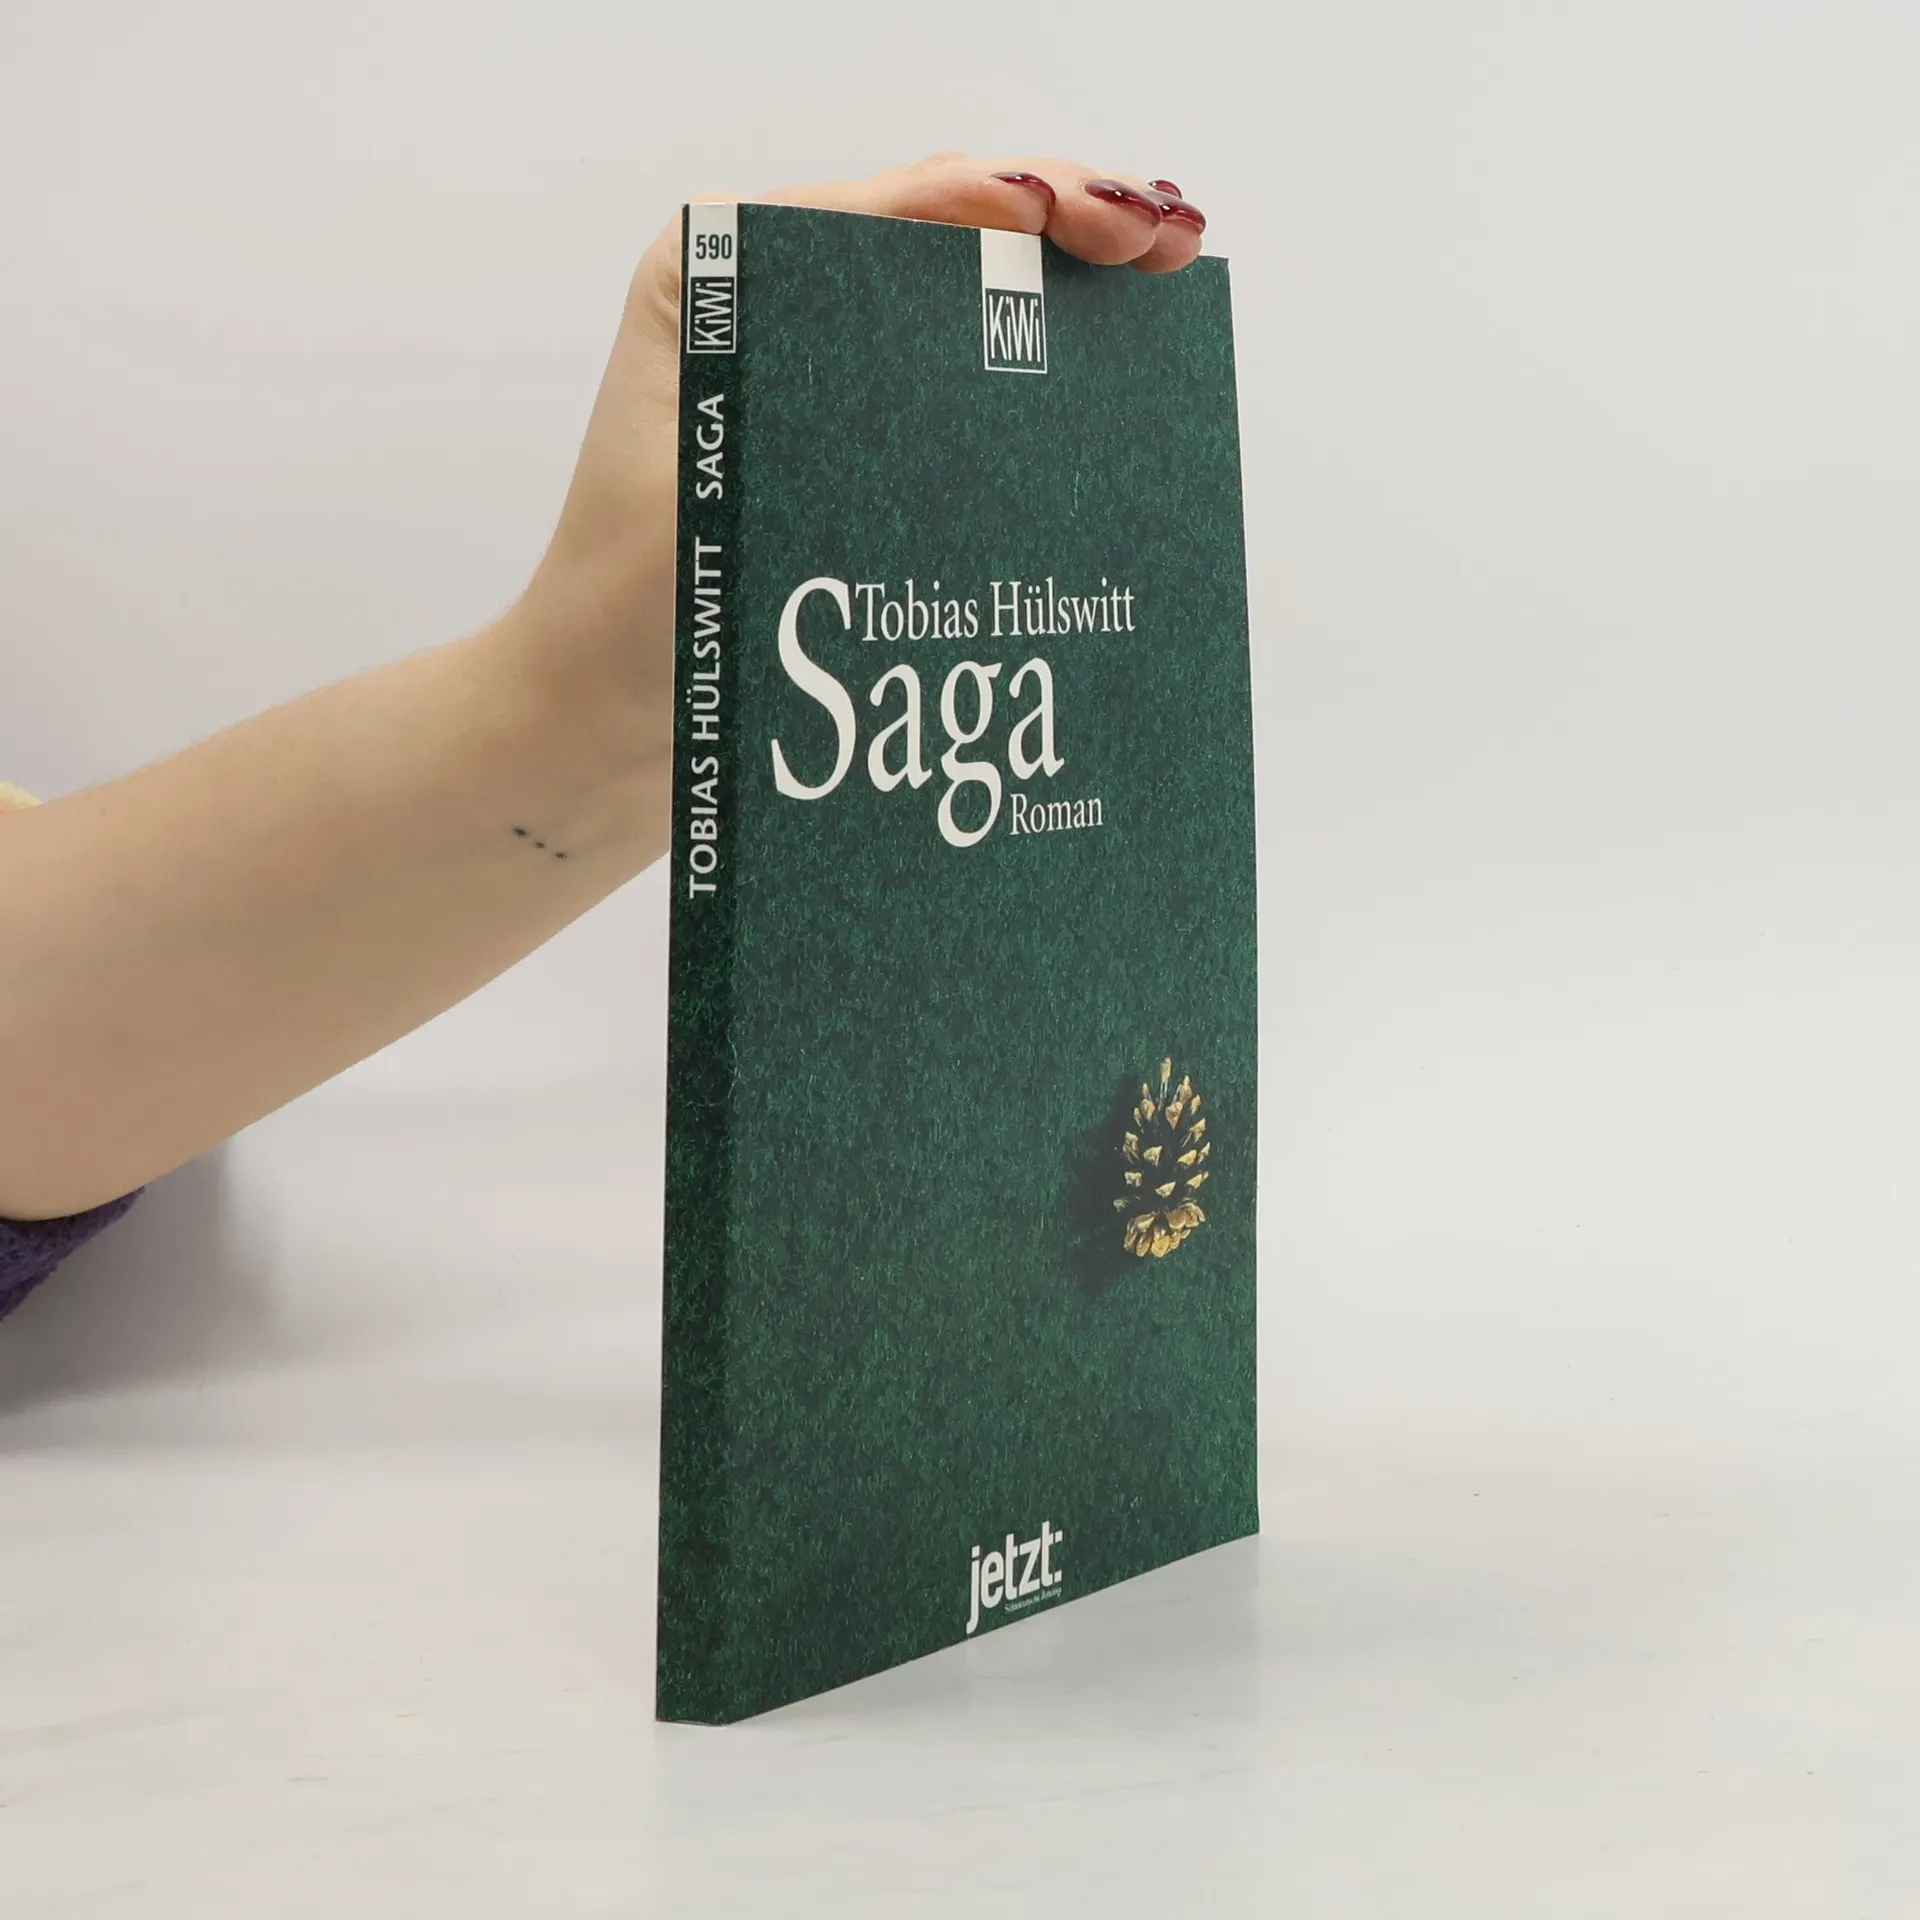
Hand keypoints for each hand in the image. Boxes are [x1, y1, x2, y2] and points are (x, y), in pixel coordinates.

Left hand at [507, 153, 1207, 777]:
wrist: (600, 730)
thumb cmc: (629, 612)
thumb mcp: (724, 467)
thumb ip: (824, 367)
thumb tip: (986, 276)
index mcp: (722, 277)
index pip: (897, 207)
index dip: (1020, 197)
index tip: (1107, 223)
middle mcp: (768, 314)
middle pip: (942, 241)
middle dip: (1064, 226)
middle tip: (1167, 244)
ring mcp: (812, 388)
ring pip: (957, 313)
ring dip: (1060, 296)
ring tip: (1159, 279)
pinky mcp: (842, 460)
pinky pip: (950, 398)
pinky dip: (1030, 384)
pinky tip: (1105, 381)